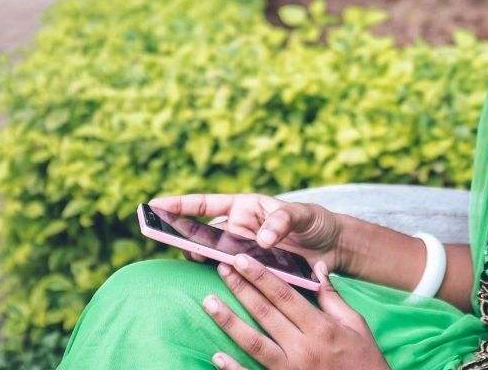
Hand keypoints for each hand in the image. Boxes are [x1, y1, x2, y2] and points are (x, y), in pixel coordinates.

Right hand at [149, 193, 345, 272]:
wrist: (333, 248)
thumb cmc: (315, 222)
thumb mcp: (303, 214)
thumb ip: (283, 220)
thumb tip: (262, 238)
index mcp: (245, 207)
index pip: (206, 204)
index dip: (180, 204)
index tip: (155, 205)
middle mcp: (239, 230)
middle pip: (206, 234)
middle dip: (190, 238)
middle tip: (179, 244)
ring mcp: (244, 253)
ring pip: (216, 257)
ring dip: (208, 260)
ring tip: (203, 261)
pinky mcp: (254, 273)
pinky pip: (235, 277)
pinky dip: (229, 280)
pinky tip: (226, 283)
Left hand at [203, 254, 388, 369]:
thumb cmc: (363, 359)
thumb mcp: (356, 324)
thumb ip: (333, 297)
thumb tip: (317, 267)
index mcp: (321, 327)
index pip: (284, 295)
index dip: (261, 276)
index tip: (242, 259)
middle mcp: (304, 348)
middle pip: (265, 313)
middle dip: (241, 289)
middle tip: (221, 269)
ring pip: (254, 343)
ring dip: (229, 322)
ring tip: (209, 303)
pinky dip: (234, 368)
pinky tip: (217, 355)